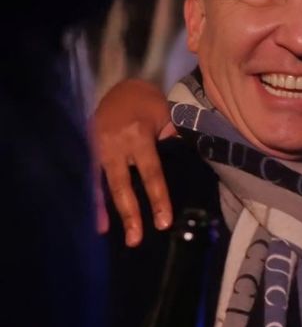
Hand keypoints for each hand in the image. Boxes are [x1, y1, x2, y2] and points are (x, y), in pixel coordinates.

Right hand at [91, 78, 174, 245]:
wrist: (121, 87)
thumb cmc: (150, 104)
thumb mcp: (168, 115)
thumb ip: (174, 139)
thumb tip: (189, 164)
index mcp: (139, 135)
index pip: (151, 172)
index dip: (157, 197)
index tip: (163, 221)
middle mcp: (115, 145)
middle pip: (122, 184)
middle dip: (131, 213)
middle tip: (136, 240)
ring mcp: (97, 148)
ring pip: (102, 185)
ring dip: (106, 211)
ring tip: (112, 236)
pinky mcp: (87, 151)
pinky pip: (89, 179)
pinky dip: (92, 200)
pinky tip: (95, 221)